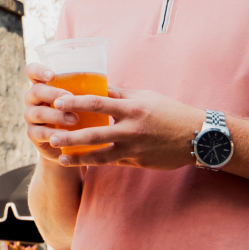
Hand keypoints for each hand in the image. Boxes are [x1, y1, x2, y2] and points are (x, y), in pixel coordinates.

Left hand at [25, 63, 200, 168]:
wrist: (197, 136)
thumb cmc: (170, 112)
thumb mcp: (145, 97)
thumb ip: (120, 94)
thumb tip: (97, 85)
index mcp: (133, 107)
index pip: (99, 102)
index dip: (76, 101)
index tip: (58, 101)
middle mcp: (132, 129)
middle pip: (95, 133)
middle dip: (70, 136)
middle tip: (51, 136)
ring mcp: (135, 148)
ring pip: (101, 155)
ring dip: (79, 157)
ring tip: (61, 157)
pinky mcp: (138, 162)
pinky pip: (113, 162)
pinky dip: (96, 162)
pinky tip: (82, 163)